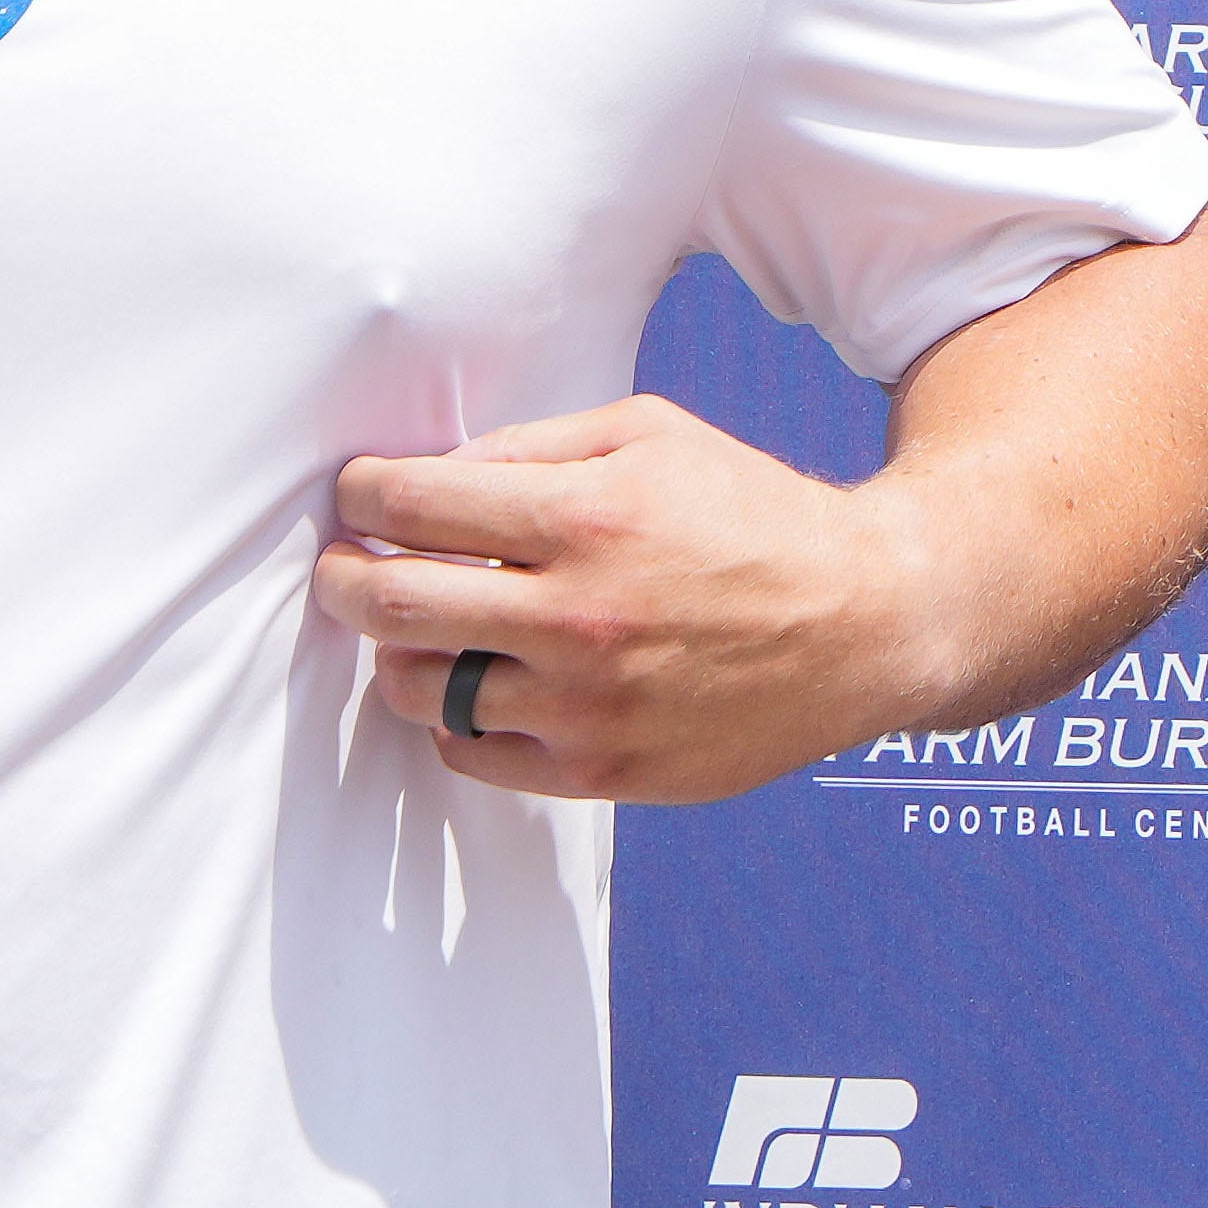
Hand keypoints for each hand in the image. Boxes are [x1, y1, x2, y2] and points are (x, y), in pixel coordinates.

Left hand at [321, 392, 935, 806]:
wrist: (865, 623)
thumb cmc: (754, 518)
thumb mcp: (652, 435)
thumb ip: (534, 446)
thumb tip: (433, 476)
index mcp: (586, 517)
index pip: (411, 505)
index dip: (361, 495)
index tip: (358, 498)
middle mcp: (578, 616)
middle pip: (389, 604)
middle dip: (343, 578)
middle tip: (344, 568)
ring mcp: (588, 704)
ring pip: (418, 689)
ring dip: (397, 654)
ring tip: (420, 631)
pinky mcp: (603, 772)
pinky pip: (472, 755)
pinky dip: (458, 719)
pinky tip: (484, 682)